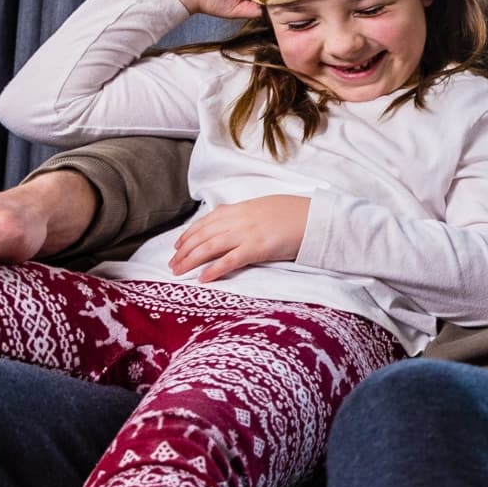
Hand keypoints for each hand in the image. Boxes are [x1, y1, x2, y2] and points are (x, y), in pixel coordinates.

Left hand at [170, 196, 310, 282]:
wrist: (316, 217)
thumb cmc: (293, 213)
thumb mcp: (264, 208)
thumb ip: (244, 215)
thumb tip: (229, 224)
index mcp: (240, 208)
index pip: (206, 221)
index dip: (188, 234)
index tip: (177, 245)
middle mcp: (240, 219)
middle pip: (203, 235)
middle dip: (184, 250)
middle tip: (172, 264)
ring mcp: (248, 233)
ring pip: (210, 246)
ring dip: (190, 260)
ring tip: (178, 272)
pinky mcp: (258, 248)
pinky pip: (230, 260)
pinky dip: (214, 269)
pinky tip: (203, 278)